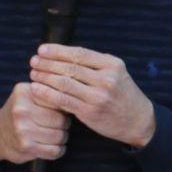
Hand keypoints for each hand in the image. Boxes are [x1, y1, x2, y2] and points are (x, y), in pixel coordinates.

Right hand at [0, 81, 69, 165]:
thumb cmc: (17, 115)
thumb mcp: (26, 97)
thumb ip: (46, 94)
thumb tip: (74, 98)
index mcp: (24, 93)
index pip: (57, 99)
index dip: (62, 107)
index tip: (59, 111)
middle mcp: (22, 110)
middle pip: (61, 119)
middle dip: (63, 125)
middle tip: (56, 126)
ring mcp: (23, 129)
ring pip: (60, 135)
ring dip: (61, 138)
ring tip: (53, 136)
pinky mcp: (26, 146)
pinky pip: (55, 150)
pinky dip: (58, 150)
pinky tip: (51, 147)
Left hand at [29, 43, 156, 148]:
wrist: (138, 121)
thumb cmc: (123, 96)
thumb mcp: (117, 74)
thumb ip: (95, 64)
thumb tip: (64, 55)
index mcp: (112, 65)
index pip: (80, 53)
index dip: (58, 50)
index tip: (42, 50)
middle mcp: (106, 79)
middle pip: (70, 67)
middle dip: (47, 63)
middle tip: (33, 61)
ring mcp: (98, 96)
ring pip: (64, 82)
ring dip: (44, 77)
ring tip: (33, 73)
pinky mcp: (90, 111)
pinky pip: (63, 100)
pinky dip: (46, 93)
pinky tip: (36, 89)